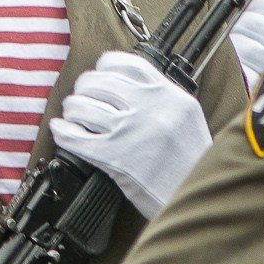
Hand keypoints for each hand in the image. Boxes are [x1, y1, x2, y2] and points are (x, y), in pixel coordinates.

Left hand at [50, 50, 210, 217]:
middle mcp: (151, 108)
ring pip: (81, 105)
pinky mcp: (114, 157)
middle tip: (83, 99)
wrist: (202, 200)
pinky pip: (73, 136)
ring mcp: (131, 131)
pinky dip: (62, 131)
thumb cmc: (191, 164)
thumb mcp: (186, 119)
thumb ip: (158, 98)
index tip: (99, 76)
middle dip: (83, 89)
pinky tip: (62, 131)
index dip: (104, 67)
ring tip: (75, 117)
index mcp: (171, 96)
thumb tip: (121, 82)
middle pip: (98, 82)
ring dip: (72, 110)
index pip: (127, 64)